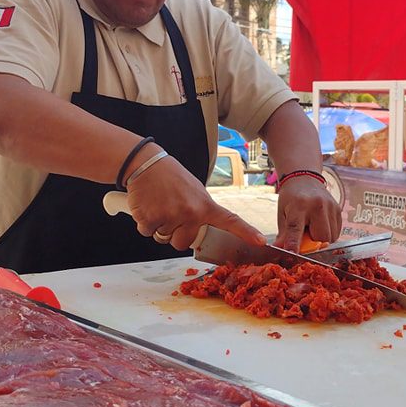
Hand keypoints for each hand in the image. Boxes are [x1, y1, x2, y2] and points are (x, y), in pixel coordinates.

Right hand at [125, 152, 264, 249]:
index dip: (246, 232)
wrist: (145, 163)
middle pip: (183, 243)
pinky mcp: (151, 218)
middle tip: (169, 212)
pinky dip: (144, 223)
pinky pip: (147, 233)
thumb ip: (201, 210)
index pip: (230, 220)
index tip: (261, 241)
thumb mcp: (194, 190)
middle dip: (174, 233)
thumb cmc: (170, 177)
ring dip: (159, 227)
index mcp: (204, 205)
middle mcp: (191, 212)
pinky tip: (147, 205)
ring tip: (158, 205)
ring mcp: (171, 216)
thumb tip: (200, 230)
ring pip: (164, 239)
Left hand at [274, 175, 341, 250]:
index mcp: (299, 205)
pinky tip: (320, 225)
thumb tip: (279, 250)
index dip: (294, 243)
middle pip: (321, 237)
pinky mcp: (339, 209)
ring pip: (331, 237)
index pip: (296, 228)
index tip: (292, 254)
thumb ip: (283, 233)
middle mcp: (317, 205)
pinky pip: (337, 232)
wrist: (305, 179)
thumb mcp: (282, 213)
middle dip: (313, 242)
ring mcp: (331, 207)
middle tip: (306, 234)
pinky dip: (329, 234)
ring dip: (321, 239)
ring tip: (312, 227)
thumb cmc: (291, 198)